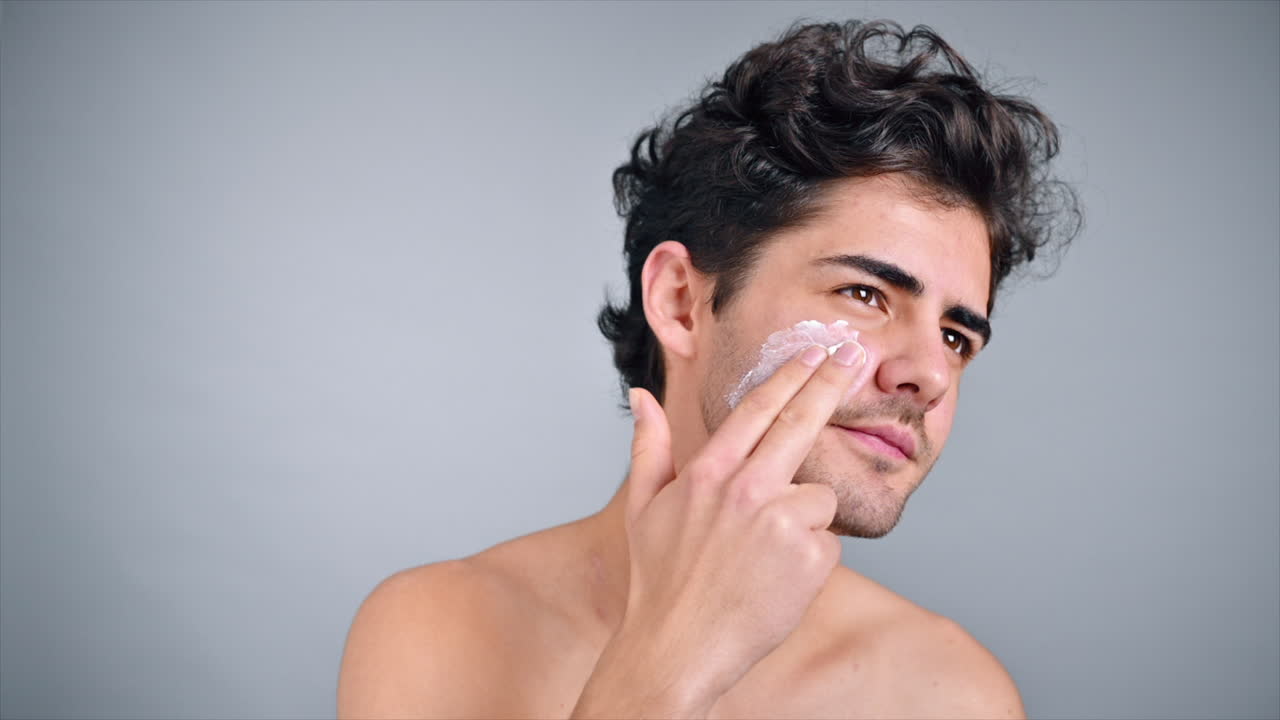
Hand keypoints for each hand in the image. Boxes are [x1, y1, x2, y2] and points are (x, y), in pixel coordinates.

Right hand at [591, 340, 869, 715]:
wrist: (678, 647)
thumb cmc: (659, 580)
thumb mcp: (644, 507)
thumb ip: (649, 446)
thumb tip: (641, 396)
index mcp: (708, 473)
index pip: (758, 408)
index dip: (791, 374)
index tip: (815, 350)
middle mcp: (746, 488)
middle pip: (801, 421)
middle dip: (830, 381)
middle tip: (853, 352)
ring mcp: (780, 521)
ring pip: (817, 498)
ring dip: (802, 520)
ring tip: (763, 558)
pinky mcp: (809, 557)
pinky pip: (827, 543)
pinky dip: (810, 559)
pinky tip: (777, 580)